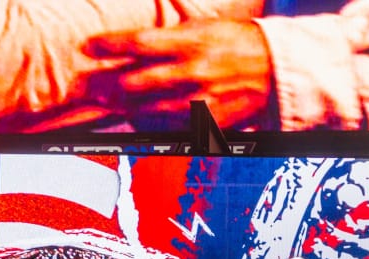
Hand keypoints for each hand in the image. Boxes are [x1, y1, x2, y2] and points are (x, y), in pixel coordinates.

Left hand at [82, 20, 272, 128]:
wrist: (279, 67)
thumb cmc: (241, 41)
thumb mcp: (208, 24)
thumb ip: (176, 27)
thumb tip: (150, 22)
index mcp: (191, 41)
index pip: (139, 42)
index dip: (109, 45)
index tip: (89, 47)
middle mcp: (193, 70)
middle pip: (138, 81)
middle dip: (111, 84)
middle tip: (93, 86)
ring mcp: (202, 98)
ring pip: (152, 109)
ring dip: (128, 108)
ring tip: (113, 105)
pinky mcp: (212, 120)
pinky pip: (175, 127)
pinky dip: (155, 124)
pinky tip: (142, 120)